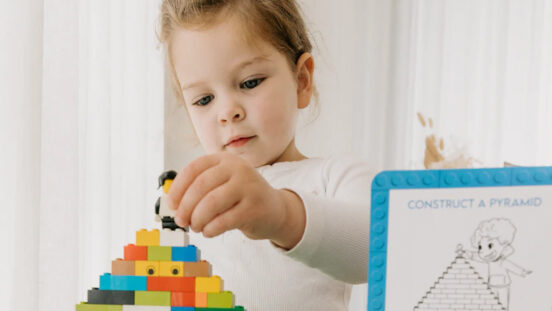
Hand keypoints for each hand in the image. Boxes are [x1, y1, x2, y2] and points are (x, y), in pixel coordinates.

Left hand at [167, 153, 305, 248]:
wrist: (274, 210)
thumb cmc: (240, 198)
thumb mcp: (222, 184)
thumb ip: (199, 189)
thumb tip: (173, 204)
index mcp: (225, 160)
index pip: (194, 169)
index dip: (178, 188)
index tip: (172, 205)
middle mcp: (238, 169)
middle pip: (200, 186)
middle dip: (186, 207)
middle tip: (182, 221)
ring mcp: (248, 187)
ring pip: (211, 204)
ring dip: (197, 219)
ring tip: (196, 227)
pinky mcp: (254, 208)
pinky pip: (224, 221)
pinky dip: (210, 229)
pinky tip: (209, 231)